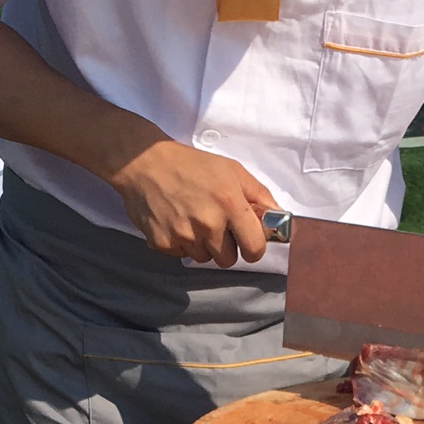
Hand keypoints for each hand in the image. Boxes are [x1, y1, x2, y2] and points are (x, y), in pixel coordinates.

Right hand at [110, 136, 277, 267]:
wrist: (144, 162)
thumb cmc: (191, 164)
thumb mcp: (232, 170)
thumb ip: (259, 195)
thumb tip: (278, 218)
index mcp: (230, 204)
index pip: (255, 249)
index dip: (254, 248)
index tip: (248, 241)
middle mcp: (208, 223)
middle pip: (228, 260)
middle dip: (226, 247)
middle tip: (215, 225)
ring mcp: (184, 236)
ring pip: (204, 259)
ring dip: (203, 245)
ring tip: (192, 219)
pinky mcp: (162, 243)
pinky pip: (181, 255)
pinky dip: (181, 243)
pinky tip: (175, 221)